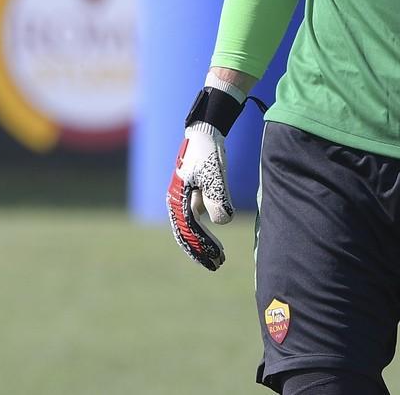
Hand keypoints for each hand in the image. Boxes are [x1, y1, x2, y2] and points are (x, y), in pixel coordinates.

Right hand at [167, 74, 258, 270]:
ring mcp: (183, 200)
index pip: (188, 229)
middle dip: (201, 251)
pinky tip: (216, 243)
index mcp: (177, 198)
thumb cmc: (207, 152)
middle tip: (218, 265)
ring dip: (202, 245)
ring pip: (190, 230)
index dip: (202, 246)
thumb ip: (218, 197)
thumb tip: (223, 222)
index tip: (216, 258)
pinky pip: (196, 221)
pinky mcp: (192, 197)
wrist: (205, 133)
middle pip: (186, 234)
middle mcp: (176, 202)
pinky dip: (205, 234)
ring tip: (218, 258)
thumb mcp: (215, 174)